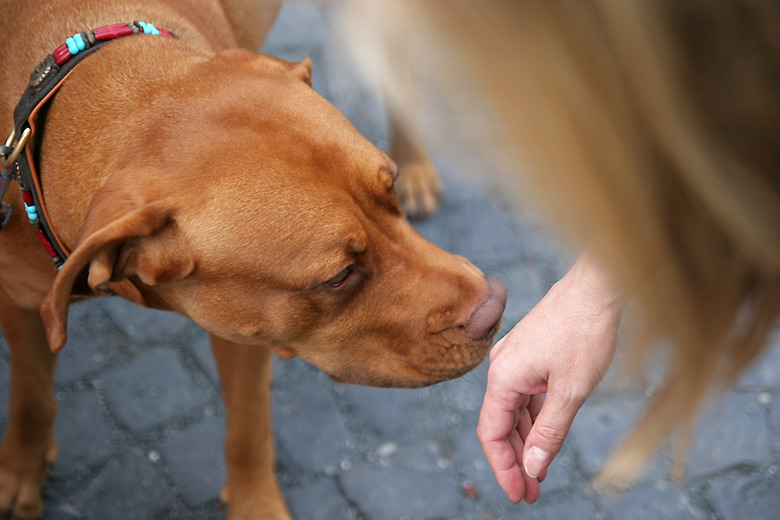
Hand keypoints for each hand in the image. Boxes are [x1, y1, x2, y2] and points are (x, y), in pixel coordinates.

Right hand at [477, 254, 623, 502]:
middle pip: (500, 425)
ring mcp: (516, 360)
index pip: (492, 433)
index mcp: (503, 377)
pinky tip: (545, 439)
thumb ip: (549, 433)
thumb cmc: (584, 332)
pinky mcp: (530, 355)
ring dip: (526, 442)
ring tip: (539, 475)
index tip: (519, 495)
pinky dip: (534, 420)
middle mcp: (502, 369)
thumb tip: (533, 467)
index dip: (503, 468)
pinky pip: (526, 396)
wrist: (597, 287)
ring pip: (514, 411)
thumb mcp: (570, 392)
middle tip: (531, 493)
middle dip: (515, 461)